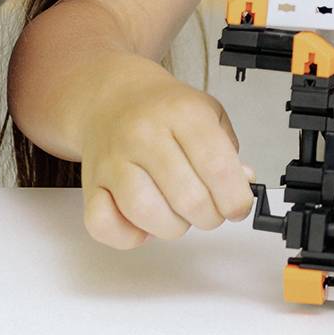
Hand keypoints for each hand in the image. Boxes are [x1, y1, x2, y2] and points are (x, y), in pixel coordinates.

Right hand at [76, 58, 254, 248]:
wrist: (112, 98)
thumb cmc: (163, 111)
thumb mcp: (208, 113)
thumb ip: (229, 150)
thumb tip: (242, 184)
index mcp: (182, 113)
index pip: (217, 167)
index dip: (235, 198)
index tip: (238, 208)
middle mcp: (144, 135)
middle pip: (187, 198)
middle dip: (209, 217)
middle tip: (211, 211)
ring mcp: (113, 160)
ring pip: (146, 214)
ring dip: (173, 228)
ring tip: (180, 216)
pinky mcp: (91, 184)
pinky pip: (102, 224)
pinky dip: (128, 236)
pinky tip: (144, 223)